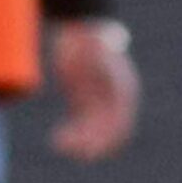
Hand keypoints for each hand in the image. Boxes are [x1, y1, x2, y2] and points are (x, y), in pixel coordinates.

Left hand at [46, 19, 138, 161]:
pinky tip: (57, 138)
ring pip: (93, 133)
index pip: (121, 125)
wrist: (80, 32)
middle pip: (107, 133)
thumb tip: (103, 75)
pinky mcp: (83, 103)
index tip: (90, 149)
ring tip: (59, 143)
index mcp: (124, 92)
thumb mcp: (96, 54)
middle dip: (92, 144)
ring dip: (80, 143)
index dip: (108, 140)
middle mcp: (114, 101)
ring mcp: (99, 103)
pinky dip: (72, 136)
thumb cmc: (89, 41)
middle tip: (73, 150)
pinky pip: (81, 127)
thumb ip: (102, 67)